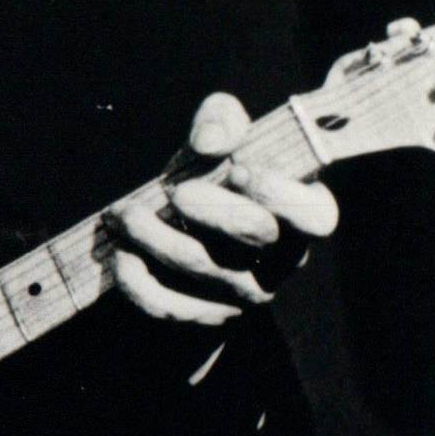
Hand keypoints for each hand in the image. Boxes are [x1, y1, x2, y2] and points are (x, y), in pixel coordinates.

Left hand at [109, 91, 339, 325]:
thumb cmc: (214, 175)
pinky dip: (138, 280)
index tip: (238, 170)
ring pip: (202, 267)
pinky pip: (170, 305)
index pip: (314, 216)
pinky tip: (120, 253)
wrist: (186, 228)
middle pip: (255, 237)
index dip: (278, 193)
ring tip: (123, 213)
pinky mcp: (207, 315)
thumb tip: (208, 142)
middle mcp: (283, 259)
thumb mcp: (222, 139)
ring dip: (154, 236)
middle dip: (209, 210)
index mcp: (303, 214)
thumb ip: (222, 120)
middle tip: (174, 192)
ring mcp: (246, 293)